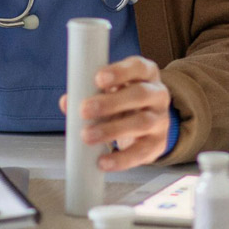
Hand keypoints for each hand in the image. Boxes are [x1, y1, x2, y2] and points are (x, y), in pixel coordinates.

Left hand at [59, 56, 171, 170]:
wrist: (148, 126)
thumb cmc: (124, 102)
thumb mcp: (110, 92)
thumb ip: (88, 94)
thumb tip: (67, 102)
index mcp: (146, 74)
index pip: (138, 67)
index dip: (120, 72)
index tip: (98, 79)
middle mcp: (158, 94)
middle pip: (140, 94)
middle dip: (111, 102)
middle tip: (84, 110)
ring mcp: (161, 120)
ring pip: (142, 122)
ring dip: (111, 130)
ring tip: (87, 136)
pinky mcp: (158, 144)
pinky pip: (141, 152)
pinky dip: (121, 159)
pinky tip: (103, 161)